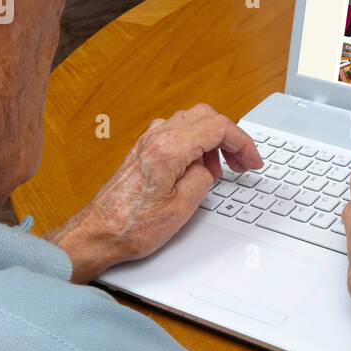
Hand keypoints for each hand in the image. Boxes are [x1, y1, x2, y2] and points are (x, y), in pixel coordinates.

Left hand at [47, 105, 261, 282]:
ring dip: (212, 140)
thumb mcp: (183, 207)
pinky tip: (198, 167)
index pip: (218, 127)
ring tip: (220, 169)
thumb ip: (202, 178)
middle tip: (241, 162)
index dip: (243, 143)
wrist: (99, 233)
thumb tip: (206, 168)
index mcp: (169, 148)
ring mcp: (147, 142)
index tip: (252, 160)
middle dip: (230, 137)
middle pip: (205, 116)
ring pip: (191, 121)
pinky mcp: (143, 151)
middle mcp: (156, 137)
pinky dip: (195, 144)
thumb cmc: (132, 225)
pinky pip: (176, 133)